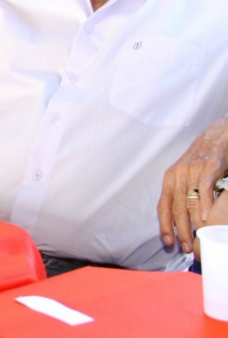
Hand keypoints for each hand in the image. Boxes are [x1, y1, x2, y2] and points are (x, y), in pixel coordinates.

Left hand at [157, 117, 227, 253]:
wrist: (218, 134)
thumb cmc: (203, 157)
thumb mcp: (186, 173)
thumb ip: (183, 192)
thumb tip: (182, 218)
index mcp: (170, 178)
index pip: (163, 205)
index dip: (164, 225)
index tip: (168, 242)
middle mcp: (179, 174)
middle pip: (176, 207)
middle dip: (180, 230)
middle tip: (186, 247)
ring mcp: (194, 170)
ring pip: (190, 201)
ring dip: (194, 222)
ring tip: (198, 238)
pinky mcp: (210, 166)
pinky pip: (205, 188)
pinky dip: (206, 204)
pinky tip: (208, 219)